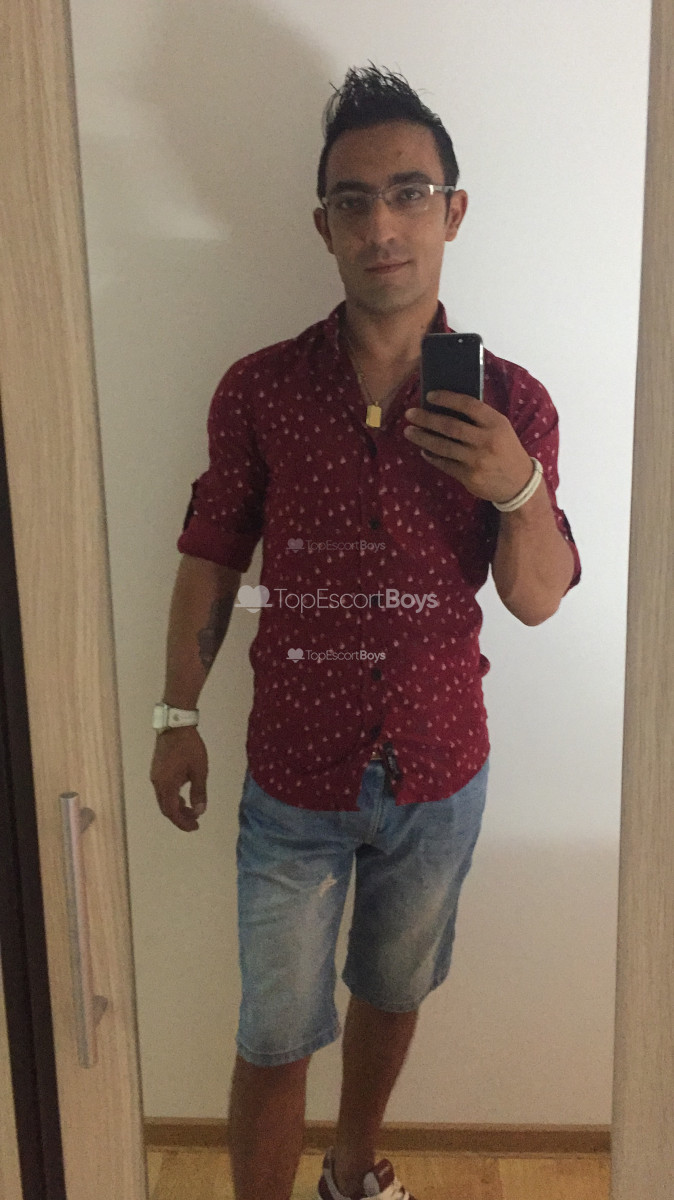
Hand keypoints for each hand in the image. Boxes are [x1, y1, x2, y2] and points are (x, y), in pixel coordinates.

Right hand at [149, 726, 207, 831]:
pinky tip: (183, 796)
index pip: (172, 811)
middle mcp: (157, 783)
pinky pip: (163, 790)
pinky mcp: (157, 769)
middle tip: (194, 822)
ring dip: (176, 807)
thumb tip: (199, 811)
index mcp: (166, 785)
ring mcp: (155, 776)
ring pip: (163, 799)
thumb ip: (199, 792)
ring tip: (191, 810)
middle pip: (165, 808)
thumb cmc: (190, 747)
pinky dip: (173, 797)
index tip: (195, 827)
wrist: (175, 725)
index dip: (183, 822)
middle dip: (179, 817)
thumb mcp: (199, 770)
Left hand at [403, 391, 533, 504]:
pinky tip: (424, 450)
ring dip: (423, 438)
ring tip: (409, 432)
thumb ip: (479, 419)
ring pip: (443, 446)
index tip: (429, 396)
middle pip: (450, 426)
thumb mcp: (500, 428)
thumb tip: (446, 408)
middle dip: (426, 419)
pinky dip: (432, 456)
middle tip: (410, 414)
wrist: (519, 483)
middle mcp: (486, 440)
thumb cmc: (506, 450)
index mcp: (496, 423)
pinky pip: (444, 464)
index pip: (468, 405)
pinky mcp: (469, 477)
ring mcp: (477, 460)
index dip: (447, 399)